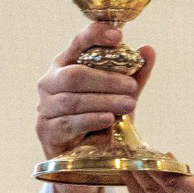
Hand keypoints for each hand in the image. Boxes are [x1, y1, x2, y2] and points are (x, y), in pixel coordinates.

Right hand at [36, 22, 155, 158]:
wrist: (87, 157)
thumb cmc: (101, 118)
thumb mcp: (120, 95)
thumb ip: (133, 74)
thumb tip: (148, 50)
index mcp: (66, 64)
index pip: (77, 43)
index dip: (95, 35)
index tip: (119, 36)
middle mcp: (50, 82)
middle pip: (75, 75)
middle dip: (107, 80)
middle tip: (132, 87)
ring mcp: (45, 106)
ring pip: (74, 100)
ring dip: (105, 101)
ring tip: (129, 105)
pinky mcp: (46, 130)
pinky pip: (70, 122)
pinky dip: (92, 120)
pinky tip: (108, 119)